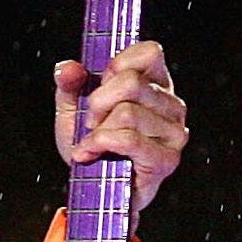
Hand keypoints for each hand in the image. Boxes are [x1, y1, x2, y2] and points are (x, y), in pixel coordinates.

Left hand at [52, 40, 186, 215]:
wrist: (94, 189)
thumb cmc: (91, 145)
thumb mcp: (73, 108)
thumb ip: (69, 84)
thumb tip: (68, 68)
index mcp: (156, 84)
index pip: (150, 52)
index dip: (117, 65)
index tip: (99, 86)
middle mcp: (172, 105)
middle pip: (130, 82)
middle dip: (97, 103)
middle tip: (91, 122)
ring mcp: (173, 133)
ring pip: (127, 112)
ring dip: (97, 130)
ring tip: (94, 141)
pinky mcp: (166, 159)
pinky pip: (128, 139)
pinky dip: (100, 145)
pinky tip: (90, 153)